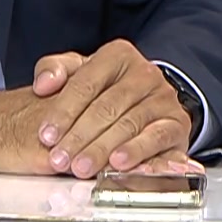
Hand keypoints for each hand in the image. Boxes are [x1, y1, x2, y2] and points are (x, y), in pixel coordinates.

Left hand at [29, 40, 195, 178]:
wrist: (148, 103)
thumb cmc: (106, 89)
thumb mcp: (78, 72)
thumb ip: (54, 69)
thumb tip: (43, 84)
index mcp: (118, 55)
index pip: (86, 83)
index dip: (63, 111)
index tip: (46, 135)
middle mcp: (144, 73)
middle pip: (106, 107)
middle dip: (79, 136)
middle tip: (60, 159)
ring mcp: (164, 98)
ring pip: (128, 124)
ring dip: (101, 149)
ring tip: (81, 167)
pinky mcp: (177, 124)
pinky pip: (156, 138)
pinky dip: (136, 152)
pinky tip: (118, 163)